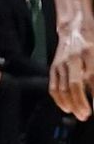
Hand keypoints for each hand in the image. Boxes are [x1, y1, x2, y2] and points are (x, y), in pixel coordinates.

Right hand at [52, 4, 93, 118]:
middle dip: (81, 103)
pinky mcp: (53, 66)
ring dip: (71, 104)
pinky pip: (53, 85)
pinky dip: (58, 99)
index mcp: (90, 54)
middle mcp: (74, 59)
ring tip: (79, 114)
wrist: (75, 28)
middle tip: (86, 115)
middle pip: (75, 84)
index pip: (92, 78)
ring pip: (63, 87)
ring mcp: (61, 63)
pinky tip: (66, 107)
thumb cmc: (92, 42)